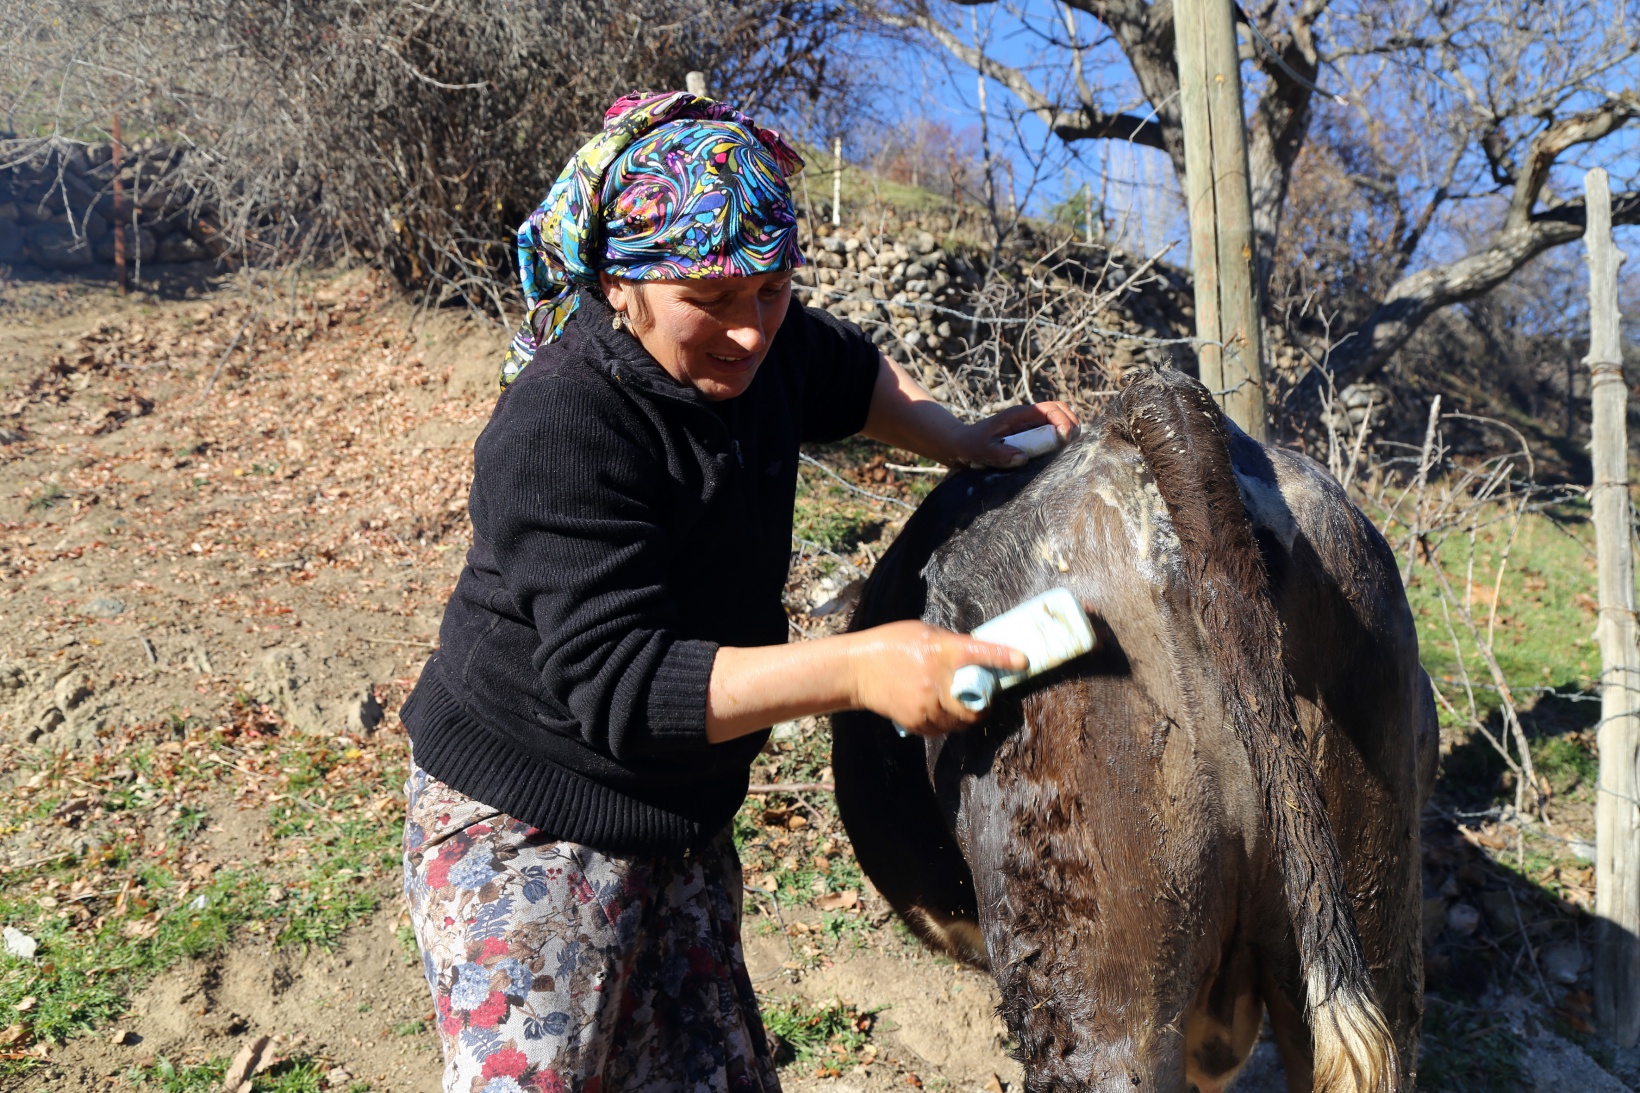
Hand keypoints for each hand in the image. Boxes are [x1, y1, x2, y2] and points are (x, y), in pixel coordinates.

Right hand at [845, 621, 1027, 736]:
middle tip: (985, 696)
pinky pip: (943, 729)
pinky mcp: (916, 722)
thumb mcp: (924, 632)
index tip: (1023, 661)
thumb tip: (977, 654)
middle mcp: (936, 679)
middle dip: (985, 703)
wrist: (856, 671)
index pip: (979, 653)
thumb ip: (951, 643)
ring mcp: (925, 704)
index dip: (1003, 658)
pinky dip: (947, 722)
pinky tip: (939, 709)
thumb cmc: (891, 644)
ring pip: (961, 721)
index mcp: (940, 650)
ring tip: (960, 703)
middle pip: (976, 703)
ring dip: (966, 715)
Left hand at [950, 400, 1079, 468]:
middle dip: (1072, 424)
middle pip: (1061, 410)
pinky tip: (1062, 453)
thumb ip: (999, 455)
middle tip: (1073, 444)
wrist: (963, 444)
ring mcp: (1031, 424)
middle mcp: (1028, 416)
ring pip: (1060, 419)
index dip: (1063, 421)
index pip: (1050, 409)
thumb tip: (1022, 458)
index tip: (1065, 439)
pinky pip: (1053, 432)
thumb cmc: (970, 445)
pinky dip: (1062, 439)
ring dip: (1070, 431)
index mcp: (1018, 414)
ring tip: (1071, 449)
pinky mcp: (1031, 434)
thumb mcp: (981, 451)